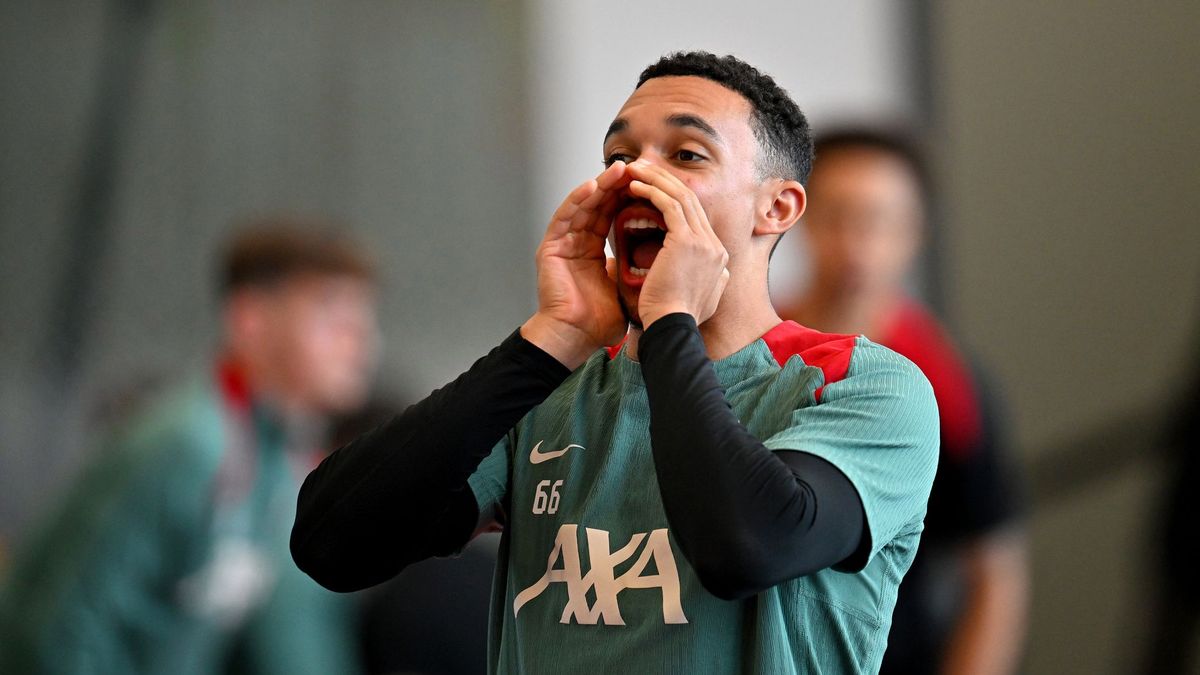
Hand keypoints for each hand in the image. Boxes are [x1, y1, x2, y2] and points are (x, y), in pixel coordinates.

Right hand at [521, 162, 630, 368]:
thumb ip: (637, 269)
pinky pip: (565, 216)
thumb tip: (666, 259)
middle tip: (638, 167)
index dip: (631, 198)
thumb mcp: (626, 287)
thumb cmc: (599, 321)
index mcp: (595, 251)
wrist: (577, 337)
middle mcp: (578, 243)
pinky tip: (593, 187)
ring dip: (601, 186)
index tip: (650, 183)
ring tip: (619, 170)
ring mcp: (563, 243)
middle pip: (600, 205)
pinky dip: (578, 200)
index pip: (614, 216)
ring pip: (583, 205)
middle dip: (618, 185)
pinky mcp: (550, 247)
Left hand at [625, 161, 729, 326]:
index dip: (674, 199)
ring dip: (657, 179)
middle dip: (666, 181)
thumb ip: (702, 279)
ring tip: (635, 170)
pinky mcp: (687, 241)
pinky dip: (652, 192)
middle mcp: (715, 246)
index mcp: (718, 258)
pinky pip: (669, 205)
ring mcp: (705, 242)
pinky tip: (634, 186)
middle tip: (644, 169)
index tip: (653, 190)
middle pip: (691, 201)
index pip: (696, 217)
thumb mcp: (696, 297)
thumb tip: (702, 271)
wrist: (671, 329)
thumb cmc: (672, 319)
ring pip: (681, 197)